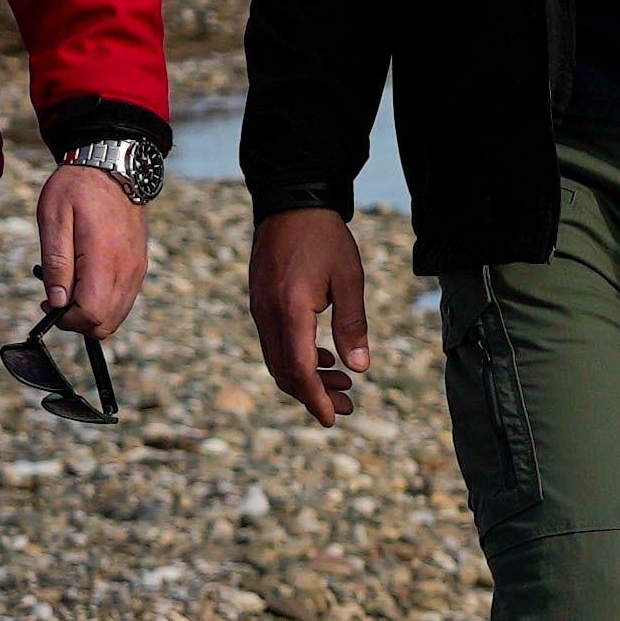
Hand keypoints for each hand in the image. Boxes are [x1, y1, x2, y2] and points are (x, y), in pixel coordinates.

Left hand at [38, 159, 152, 340]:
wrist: (113, 166)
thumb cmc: (78, 188)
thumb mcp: (53, 219)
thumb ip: (56, 263)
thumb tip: (57, 301)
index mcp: (104, 260)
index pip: (91, 314)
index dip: (66, 319)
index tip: (49, 304)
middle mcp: (127, 270)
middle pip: (106, 323)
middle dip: (77, 321)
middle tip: (57, 299)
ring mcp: (136, 269)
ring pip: (117, 315)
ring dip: (91, 312)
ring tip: (70, 287)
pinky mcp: (138, 266)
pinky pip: (124, 300)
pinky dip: (104, 302)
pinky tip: (86, 280)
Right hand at [253, 206, 376, 421]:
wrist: (290, 202)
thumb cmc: (324, 237)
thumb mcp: (349, 280)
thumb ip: (353, 325)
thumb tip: (360, 369)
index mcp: (290, 312)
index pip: (299, 371)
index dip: (315, 400)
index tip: (332, 419)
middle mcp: (267, 314)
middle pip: (284, 372)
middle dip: (314, 395)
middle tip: (346, 405)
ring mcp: (259, 308)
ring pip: (277, 360)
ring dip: (307, 378)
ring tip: (342, 383)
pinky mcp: (260, 302)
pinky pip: (274, 342)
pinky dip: (297, 358)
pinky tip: (324, 357)